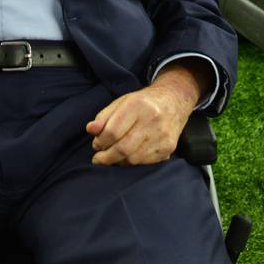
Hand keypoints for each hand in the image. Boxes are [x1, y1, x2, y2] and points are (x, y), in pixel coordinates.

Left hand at [85, 61, 209, 165]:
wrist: (173, 101)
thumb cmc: (142, 102)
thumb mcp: (121, 102)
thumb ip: (104, 116)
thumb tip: (90, 130)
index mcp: (137, 105)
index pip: (113, 131)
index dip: (100, 141)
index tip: (95, 144)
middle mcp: (152, 120)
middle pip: (123, 148)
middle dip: (106, 157)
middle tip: (98, 159)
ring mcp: (162, 135)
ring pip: (133, 159)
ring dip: (118, 161)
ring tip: (112, 156)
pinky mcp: (168, 148)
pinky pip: (144, 162)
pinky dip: (132, 162)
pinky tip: (126, 156)